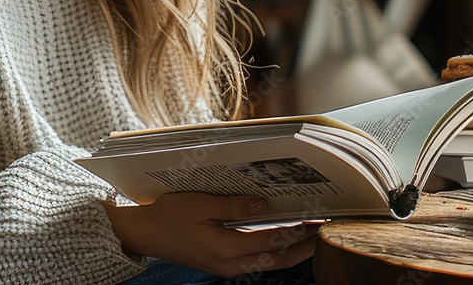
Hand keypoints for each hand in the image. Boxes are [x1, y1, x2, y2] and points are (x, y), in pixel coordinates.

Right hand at [102, 193, 319, 278]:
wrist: (147, 233)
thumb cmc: (169, 215)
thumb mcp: (200, 204)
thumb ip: (233, 206)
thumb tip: (264, 205)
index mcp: (226, 249)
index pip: (272, 241)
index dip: (298, 232)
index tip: (318, 220)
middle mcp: (231, 264)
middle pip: (278, 259)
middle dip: (304, 247)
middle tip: (325, 230)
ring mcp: (228, 267)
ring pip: (270, 262)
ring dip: (292, 249)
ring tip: (311, 232)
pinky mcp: (224, 263)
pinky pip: (258, 259)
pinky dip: (275, 249)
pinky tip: (283, 236)